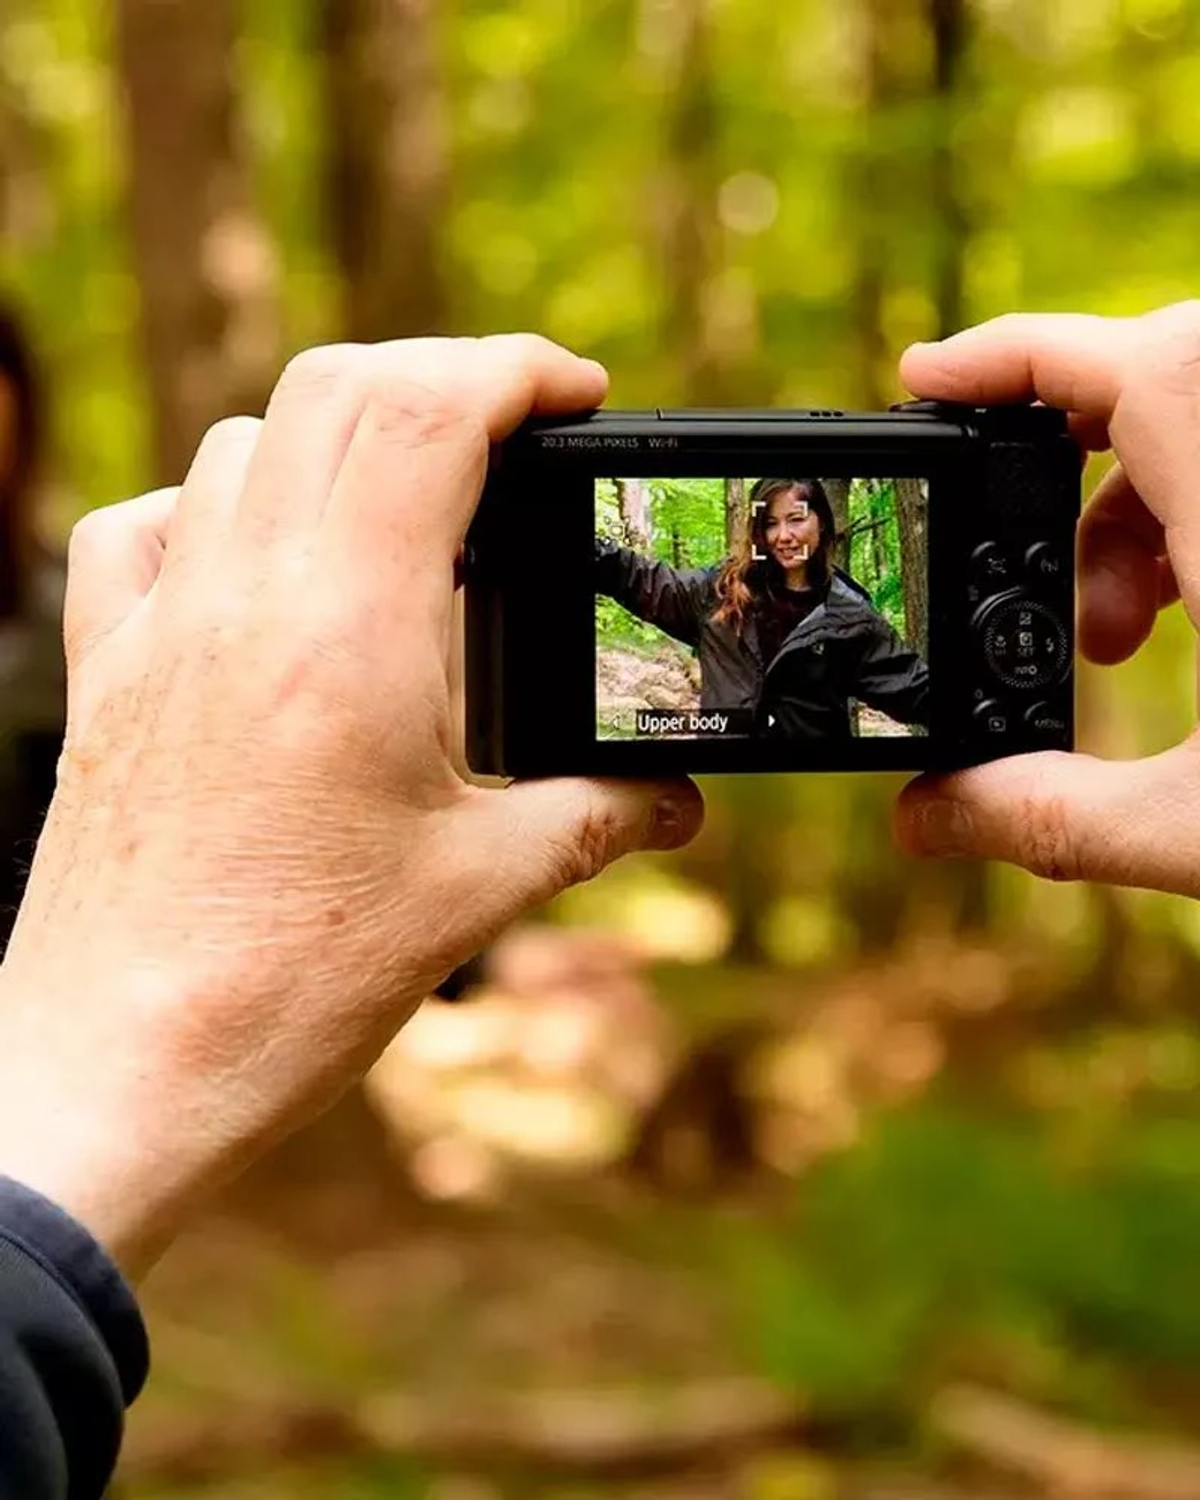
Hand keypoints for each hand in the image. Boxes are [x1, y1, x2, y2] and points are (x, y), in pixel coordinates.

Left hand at [0, 335, 701, 1276]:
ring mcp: (160, 628)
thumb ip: (595, 820)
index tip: (579, 392)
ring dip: (337, 431)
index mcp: (349, 631)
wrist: (122, 1071)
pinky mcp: (107, 677)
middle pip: (336, 388)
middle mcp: (242, 598)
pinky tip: (256, 557)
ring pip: (242, 442)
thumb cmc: (291, 986)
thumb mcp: (476, 893)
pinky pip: (143, 527)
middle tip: (515, 430)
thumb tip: (675, 800)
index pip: (430, 411)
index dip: (518, 369)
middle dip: (442, 375)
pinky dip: (215, 502)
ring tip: (408, 495)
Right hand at [894, 302, 1199, 893]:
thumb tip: (922, 821)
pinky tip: (1189, 619)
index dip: (1009, 353)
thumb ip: (1039, 818)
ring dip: (1137, 502)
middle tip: (1027, 560)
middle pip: (1164, 373)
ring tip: (1115, 632)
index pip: (1126, 365)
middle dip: (1069, 448)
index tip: (923, 373)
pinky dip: (1196, 516)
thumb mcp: (1192, 830)